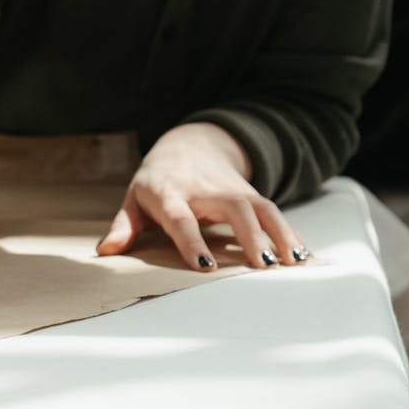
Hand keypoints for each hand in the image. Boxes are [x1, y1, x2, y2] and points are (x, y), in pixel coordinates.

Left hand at [96, 123, 309, 269]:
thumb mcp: (134, 198)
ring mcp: (233, 189)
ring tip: (293, 263)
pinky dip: (290, 232)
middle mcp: (206, 190)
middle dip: (250, 235)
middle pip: (233, 209)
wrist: (189, 143)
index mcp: (171, 193)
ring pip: (262, 207)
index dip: (192, 240)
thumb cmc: (157, 180)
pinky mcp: (251, 193)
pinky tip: (302, 255)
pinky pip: (275, 211)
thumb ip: (124, 225)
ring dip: (280, 234)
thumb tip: (106, 252)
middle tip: (264, 264)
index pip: (181, 218)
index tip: (205, 265)